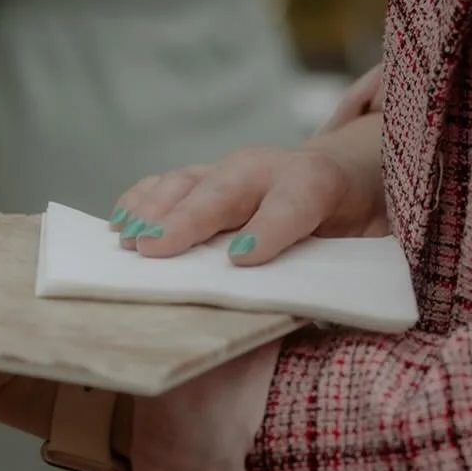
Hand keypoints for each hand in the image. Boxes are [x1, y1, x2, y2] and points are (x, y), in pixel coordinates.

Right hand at [108, 96, 388, 265]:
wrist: (337, 175)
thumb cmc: (337, 223)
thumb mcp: (351, 243)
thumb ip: (324, 264)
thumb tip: (295, 303)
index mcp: (315, 186)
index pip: (292, 205)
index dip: (268, 230)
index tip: (242, 257)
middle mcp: (267, 169)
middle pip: (223, 189)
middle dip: (187, 217)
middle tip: (153, 246)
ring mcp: (228, 167)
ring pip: (187, 181)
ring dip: (153, 209)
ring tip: (130, 238)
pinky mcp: (202, 174)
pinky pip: (166, 182)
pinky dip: (140, 200)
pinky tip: (120, 221)